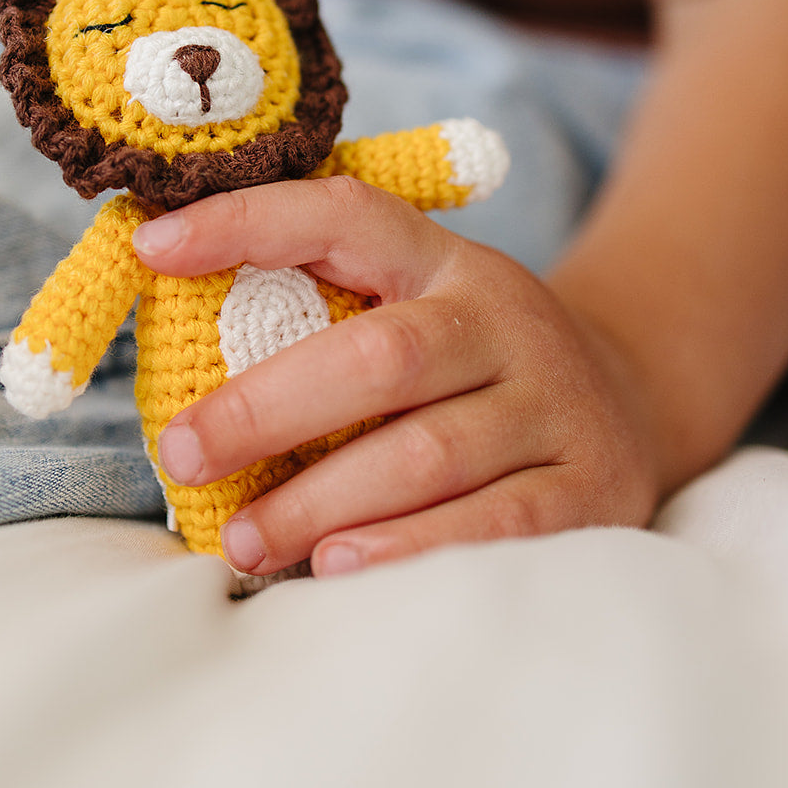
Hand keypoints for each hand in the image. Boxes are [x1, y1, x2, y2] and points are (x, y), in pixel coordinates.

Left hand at [133, 177, 665, 578]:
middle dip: (266, 408)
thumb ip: (321, 319)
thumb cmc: (470, 368)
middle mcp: (507, 322)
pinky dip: (405, 549)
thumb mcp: (416, 310)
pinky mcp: (589, 493)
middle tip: (182, 452)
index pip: (345, 216)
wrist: (636, 402)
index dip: (247, 222)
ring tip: (241, 542)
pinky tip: (336, 570)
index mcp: (446, 263)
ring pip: (429, 453)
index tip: (152, 247)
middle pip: (381, 358)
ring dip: (320, 502)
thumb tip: (175, 357)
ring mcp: (555, 408)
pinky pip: (492, 527)